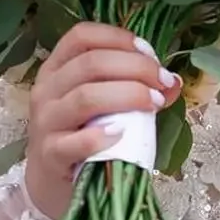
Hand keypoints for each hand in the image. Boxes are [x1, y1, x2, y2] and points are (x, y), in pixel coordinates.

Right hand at [24, 23, 178, 218]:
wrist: (52, 182)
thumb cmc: (81, 135)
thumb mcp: (102, 106)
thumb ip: (134, 88)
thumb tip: (173, 81)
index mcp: (57, 68)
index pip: (81, 36)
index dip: (118, 38)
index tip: (149, 53)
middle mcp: (47, 90)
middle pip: (90, 63)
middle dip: (135, 67)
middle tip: (162, 82)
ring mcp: (46, 122)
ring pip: (85, 97)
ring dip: (127, 95)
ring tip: (155, 104)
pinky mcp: (50, 155)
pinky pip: (74, 142)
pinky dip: (100, 136)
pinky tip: (121, 134)